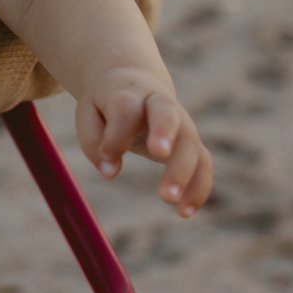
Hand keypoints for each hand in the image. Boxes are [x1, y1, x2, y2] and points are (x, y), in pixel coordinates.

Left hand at [75, 74, 212, 217]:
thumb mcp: (89, 114)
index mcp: (128, 93)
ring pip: (191, 141)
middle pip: (167, 114)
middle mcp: (158, 103)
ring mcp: (180, 121)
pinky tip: (185, 212)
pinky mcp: (191, 142)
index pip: (126, 110)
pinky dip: (199, 187)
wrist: (133, 81)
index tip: (106, 157)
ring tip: (171, 202)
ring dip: (185, 171)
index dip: (116, 135)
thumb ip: (94, 141)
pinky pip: (203, 162)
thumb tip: (110, 171)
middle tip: (159, 154)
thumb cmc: (106, 104)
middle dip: (165, 133)